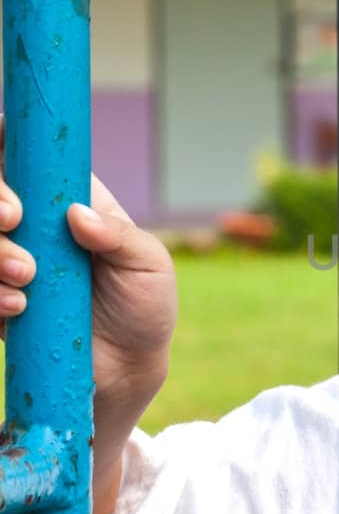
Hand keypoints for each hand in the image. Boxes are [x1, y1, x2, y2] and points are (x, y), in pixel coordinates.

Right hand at [0, 121, 176, 406]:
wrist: (127, 371)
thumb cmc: (144, 306)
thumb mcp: (149, 264)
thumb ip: (119, 235)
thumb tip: (78, 214)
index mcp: (70, 199)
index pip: (28, 155)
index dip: (7, 142)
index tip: (8, 155)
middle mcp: (34, 224)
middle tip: (12, 220)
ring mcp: (11, 259)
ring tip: (29, 277)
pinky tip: (21, 307)